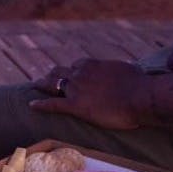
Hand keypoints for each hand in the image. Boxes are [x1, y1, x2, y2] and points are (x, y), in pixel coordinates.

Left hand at [30, 59, 145, 129]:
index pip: (76, 66)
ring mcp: (76, 89)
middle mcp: (81, 74)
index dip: (72, 71)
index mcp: (93, 65)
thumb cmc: (140, 85)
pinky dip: (41, 104)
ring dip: (43, 84)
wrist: (140, 97)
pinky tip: (32, 105)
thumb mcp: (129, 71)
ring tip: (36, 86)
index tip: (70, 75)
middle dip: (52, 75)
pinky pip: (53, 104)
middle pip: (60, 72)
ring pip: (53, 84)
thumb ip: (120, 72)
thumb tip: (126, 73)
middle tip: (45, 79)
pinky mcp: (76, 106)